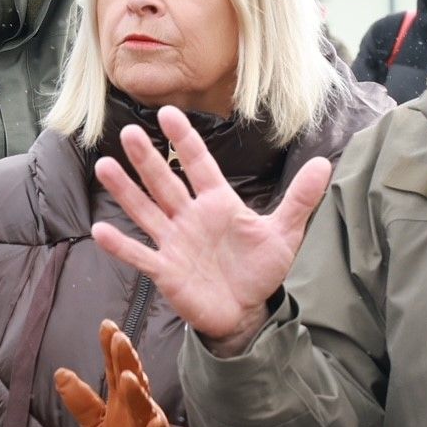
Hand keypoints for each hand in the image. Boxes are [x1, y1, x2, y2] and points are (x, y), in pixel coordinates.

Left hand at [54, 319, 173, 426]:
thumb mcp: (94, 424)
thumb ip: (80, 401)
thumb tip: (60, 373)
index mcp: (122, 397)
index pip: (115, 367)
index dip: (111, 348)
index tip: (106, 326)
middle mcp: (138, 404)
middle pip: (132, 376)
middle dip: (126, 358)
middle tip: (119, 338)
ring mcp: (149, 424)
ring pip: (143, 405)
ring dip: (137, 390)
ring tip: (129, 376)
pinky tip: (154, 421)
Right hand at [89, 105, 329, 355]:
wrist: (245, 312)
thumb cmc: (259, 269)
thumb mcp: (285, 232)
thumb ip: (300, 198)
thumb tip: (326, 162)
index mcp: (217, 202)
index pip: (199, 164)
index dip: (185, 140)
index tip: (168, 113)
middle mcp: (190, 217)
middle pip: (165, 182)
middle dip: (147, 159)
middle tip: (129, 132)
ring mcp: (175, 242)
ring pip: (146, 211)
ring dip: (125, 191)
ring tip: (104, 165)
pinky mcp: (166, 271)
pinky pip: (140, 256)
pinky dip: (121, 245)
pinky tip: (100, 231)